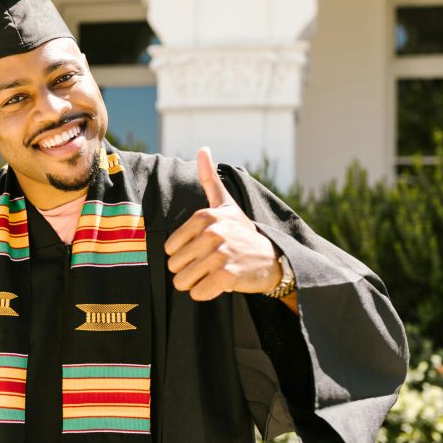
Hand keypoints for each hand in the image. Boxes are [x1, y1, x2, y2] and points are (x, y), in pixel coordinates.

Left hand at [164, 147, 281, 300]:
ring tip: (213, 274)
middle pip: (174, 266)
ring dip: (195, 284)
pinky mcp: (228, 276)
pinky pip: (198, 293)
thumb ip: (209, 179)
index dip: (183, 255)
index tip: (202, 250)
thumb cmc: (242, 232)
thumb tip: (203, 149)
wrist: (273, 259)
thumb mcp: (226, 204)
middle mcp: (212, 233)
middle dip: (188, 271)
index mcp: (205, 217)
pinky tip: (220, 285)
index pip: (169, 248)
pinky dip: (205, 294)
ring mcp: (220, 254)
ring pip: (183, 282)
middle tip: (209, 265)